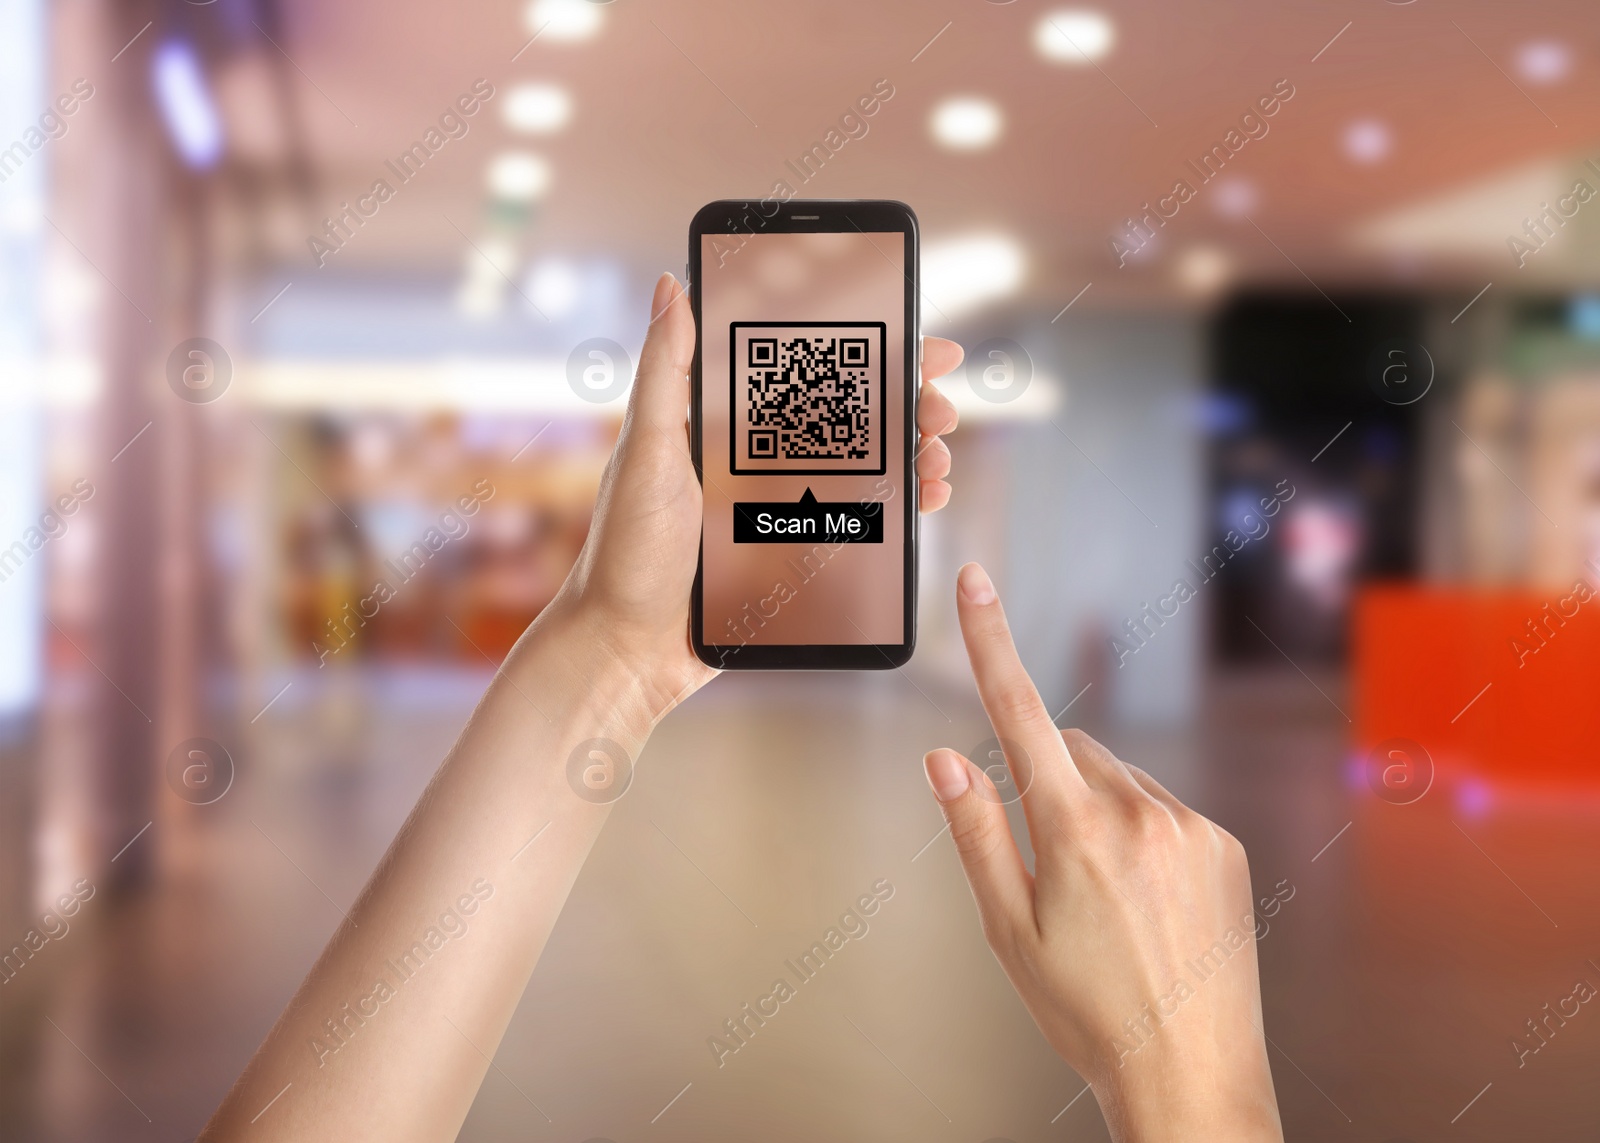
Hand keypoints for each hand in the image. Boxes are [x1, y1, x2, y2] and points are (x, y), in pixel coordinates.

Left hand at [553, 271, 964, 716]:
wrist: (627, 650)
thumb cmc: (624, 550)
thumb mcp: (645, 451)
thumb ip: (664, 371)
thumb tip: (670, 284)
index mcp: (725, 426)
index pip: (808, 371)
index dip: (868, 352)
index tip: (919, 341)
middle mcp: (758, 461)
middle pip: (851, 418)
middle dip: (908, 405)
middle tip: (941, 408)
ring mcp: (781, 509)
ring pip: (866, 468)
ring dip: (913, 454)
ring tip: (939, 456)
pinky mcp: (793, 556)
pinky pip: (859, 524)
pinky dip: (900, 507)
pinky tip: (925, 499)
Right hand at [923, 563, 1282, 1142]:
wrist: (1189, 1074)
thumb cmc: (1090, 1012)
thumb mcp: (1009, 931)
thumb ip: (976, 832)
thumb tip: (944, 761)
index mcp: (1075, 832)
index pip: (1019, 714)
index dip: (991, 642)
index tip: (978, 586)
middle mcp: (1140, 813)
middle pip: (1073, 750)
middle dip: (1049, 779)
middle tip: (1047, 862)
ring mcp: (1191, 827)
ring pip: (1120, 780)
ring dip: (1097, 810)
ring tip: (1104, 899)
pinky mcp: (1224, 845)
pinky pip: (1164, 809)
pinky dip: (1143, 832)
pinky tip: (1144, 901)